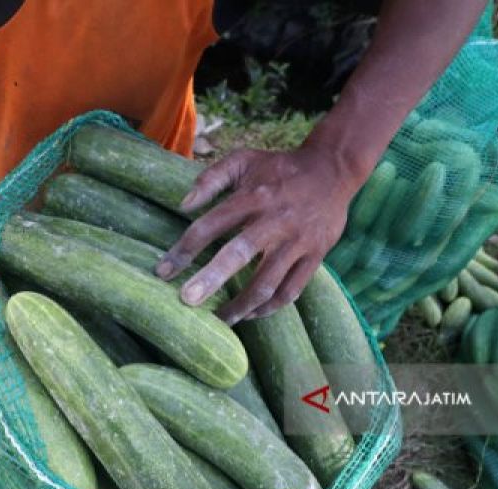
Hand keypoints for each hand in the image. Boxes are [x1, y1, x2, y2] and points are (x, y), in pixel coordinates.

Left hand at [156, 143, 359, 323]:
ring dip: (240, 305)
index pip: (212, 224)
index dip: (185, 248)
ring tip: (219, 320)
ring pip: (267, 282)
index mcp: (254, 196)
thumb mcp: (244, 160)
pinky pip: (291, 291)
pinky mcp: (315, 256)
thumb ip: (211, 178)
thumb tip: (183, 204)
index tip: (164, 270)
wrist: (333, 170)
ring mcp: (297, 242)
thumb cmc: (279, 168)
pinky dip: (269, 308)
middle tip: (186, 301)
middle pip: (239, 254)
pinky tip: (250, 315)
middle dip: (211, 279)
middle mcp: (275, 221)